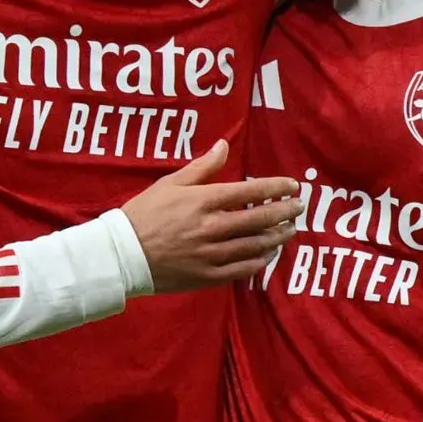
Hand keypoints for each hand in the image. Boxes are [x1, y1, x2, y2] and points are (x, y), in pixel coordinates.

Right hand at [121, 140, 302, 293]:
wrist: (122, 255)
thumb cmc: (144, 214)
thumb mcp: (170, 183)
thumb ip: (202, 167)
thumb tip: (224, 145)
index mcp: (203, 201)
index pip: (250, 192)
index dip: (276, 188)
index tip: (293, 186)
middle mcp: (212, 227)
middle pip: (260, 219)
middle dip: (285, 212)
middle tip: (299, 207)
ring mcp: (211, 254)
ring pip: (255, 245)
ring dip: (278, 236)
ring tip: (290, 230)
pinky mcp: (207, 276)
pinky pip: (242, 270)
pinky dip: (260, 261)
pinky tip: (269, 255)